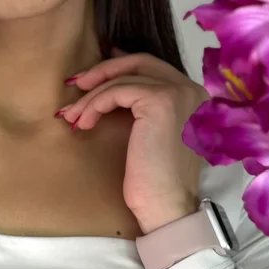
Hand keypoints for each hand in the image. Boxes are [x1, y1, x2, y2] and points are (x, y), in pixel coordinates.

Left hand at [57, 48, 208, 232]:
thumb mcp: (151, 134)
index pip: (153, 67)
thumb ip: (142, 107)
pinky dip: (95, 104)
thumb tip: (112, 81)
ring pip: (124, 78)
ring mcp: (178, 93)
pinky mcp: (160, 101)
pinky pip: (117, 91)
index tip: (94, 75)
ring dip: (92, 95)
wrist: (166, 206)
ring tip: (73, 116)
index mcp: (194, 97)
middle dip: (104, 71)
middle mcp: (191, 90)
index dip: (120, 65)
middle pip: (140, 62)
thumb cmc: (156, 180)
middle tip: (77, 85)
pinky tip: (85, 122)